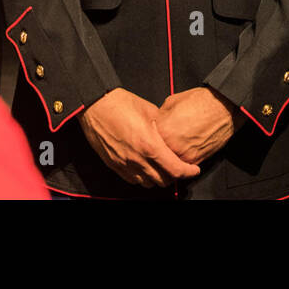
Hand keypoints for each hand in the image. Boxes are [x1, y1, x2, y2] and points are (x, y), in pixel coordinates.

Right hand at [78, 88, 200, 186]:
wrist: (95, 105)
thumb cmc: (120, 104)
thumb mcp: (150, 110)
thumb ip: (164, 126)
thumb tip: (172, 133)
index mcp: (149, 145)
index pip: (175, 169)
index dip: (188, 172)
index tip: (193, 169)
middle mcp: (137, 159)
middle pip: (163, 181)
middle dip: (174, 176)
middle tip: (179, 167)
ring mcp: (124, 164)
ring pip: (148, 184)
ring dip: (158, 178)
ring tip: (162, 167)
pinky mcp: (114, 165)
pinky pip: (133, 180)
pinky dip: (143, 177)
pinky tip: (145, 166)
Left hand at [155, 87, 242, 163]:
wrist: (223, 107)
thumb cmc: (201, 101)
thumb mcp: (171, 102)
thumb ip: (160, 116)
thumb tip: (156, 122)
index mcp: (163, 129)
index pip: (148, 139)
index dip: (150, 135)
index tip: (153, 133)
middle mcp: (172, 145)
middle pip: (158, 154)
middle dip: (159, 148)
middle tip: (165, 141)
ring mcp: (184, 155)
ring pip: (170, 162)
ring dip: (170, 156)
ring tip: (176, 144)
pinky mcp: (196, 160)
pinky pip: (184, 164)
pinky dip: (183, 159)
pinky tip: (185, 147)